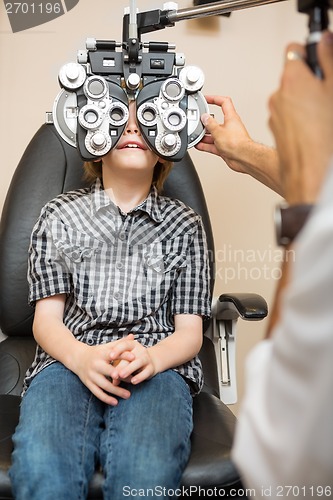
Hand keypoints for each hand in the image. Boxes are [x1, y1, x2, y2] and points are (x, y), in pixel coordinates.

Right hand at [70, 334, 135, 405]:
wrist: (77, 358)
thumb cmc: (97, 352)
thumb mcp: (107, 346)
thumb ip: (120, 343)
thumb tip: (132, 336)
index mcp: (101, 354)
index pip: (113, 354)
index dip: (124, 355)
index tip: (134, 358)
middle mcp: (95, 365)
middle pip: (109, 371)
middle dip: (120, 376)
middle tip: (132, 380)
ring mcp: (91, 375)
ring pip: (104, 385)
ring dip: (116, 391)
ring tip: (128, 395)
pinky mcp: (88, 384)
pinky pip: (97, 393)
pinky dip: (106, 398)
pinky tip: (115, 402)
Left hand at [108, 337, 157, 384]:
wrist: (150, 361)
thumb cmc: (131, 360)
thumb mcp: (123, 359)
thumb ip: (116, 367)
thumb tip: (112, 381)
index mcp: (131, 344)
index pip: (124, 344)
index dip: (117, 350)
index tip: (110, 356)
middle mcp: (140, 350)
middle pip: (130, 356)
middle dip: (121, 364)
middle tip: (114, 372)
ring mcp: (146, 358)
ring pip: (138, 362)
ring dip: (129, 369)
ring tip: (121, 376)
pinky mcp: (151, 368)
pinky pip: (146, 372)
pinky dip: (139, 377)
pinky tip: (133, 381)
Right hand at [196, 95, 253, 173]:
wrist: (243, 158)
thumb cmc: (237, 143)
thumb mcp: (218, 130)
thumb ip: (210, 123)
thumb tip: (205, 117)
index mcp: (231, 117)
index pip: (224, 102)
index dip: (215, 98)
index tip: (206, 98)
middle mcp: (230, 126)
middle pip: (216, 120)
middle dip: (206, 122)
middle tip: (199, 122)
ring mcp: (227, 137)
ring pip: (214, 134)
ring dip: (205, 135)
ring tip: (197, 136)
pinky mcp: (225, 147)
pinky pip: (213, 144)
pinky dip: (206, 145)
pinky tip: (199, 145)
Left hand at [269, 31, 332, 203]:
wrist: (310, 169)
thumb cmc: (323, 134)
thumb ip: (328, 59)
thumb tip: (324, 39)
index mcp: (293, 80)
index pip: (294, 51)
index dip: (307, 55)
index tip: (317, 60)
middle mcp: (277, 95)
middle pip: (292, 78)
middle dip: (307, 82)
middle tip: (324, 93)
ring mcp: (273, 112)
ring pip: (289, 97)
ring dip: (302, 101)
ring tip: (319, 116)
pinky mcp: (274, 128)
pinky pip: (286, 115)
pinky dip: (296, 117)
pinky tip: (311, 128)